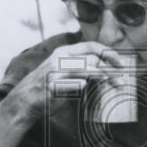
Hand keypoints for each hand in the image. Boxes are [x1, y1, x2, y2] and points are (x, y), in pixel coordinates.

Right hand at [4, 41, 127, 121]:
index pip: (91, 46)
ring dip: (102, 76)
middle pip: (92, 58)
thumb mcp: (66, 73)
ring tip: (113, 84)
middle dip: (110, 69)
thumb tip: (107, 73)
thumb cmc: (49, 87)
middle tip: (121, 81)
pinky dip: (79, 83)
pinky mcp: (52, 84)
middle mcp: (61, 58)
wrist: (25, 99)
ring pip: (85, 68)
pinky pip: (69, 81)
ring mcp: (56, 70)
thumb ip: (83, 69)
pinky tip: (85, 87)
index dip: (108, 53)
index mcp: (65, 52)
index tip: (120, 64)